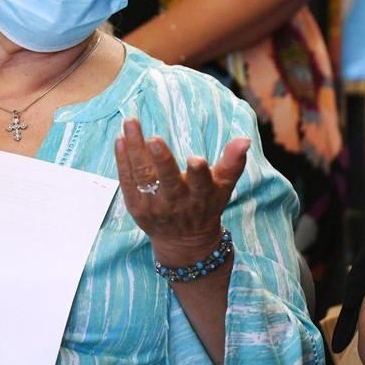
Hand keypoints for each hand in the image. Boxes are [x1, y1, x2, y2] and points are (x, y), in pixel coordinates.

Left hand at [114, 118, 250, 264]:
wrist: (183, 241)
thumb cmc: (205, 205)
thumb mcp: (224, 187)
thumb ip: (233, 163)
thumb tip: (244, 139)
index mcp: (201, 197)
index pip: (201, 185)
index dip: (198, 173)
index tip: (195, 159)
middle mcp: (176, 203)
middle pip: (167, 181)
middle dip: (161, 160)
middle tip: (154, 138)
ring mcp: (154, 206)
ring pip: (143, 177)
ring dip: (134, 150)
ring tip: (130, 124)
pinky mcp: (136, 206)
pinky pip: (127, 181)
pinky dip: (122, 161)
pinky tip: (120, 140)